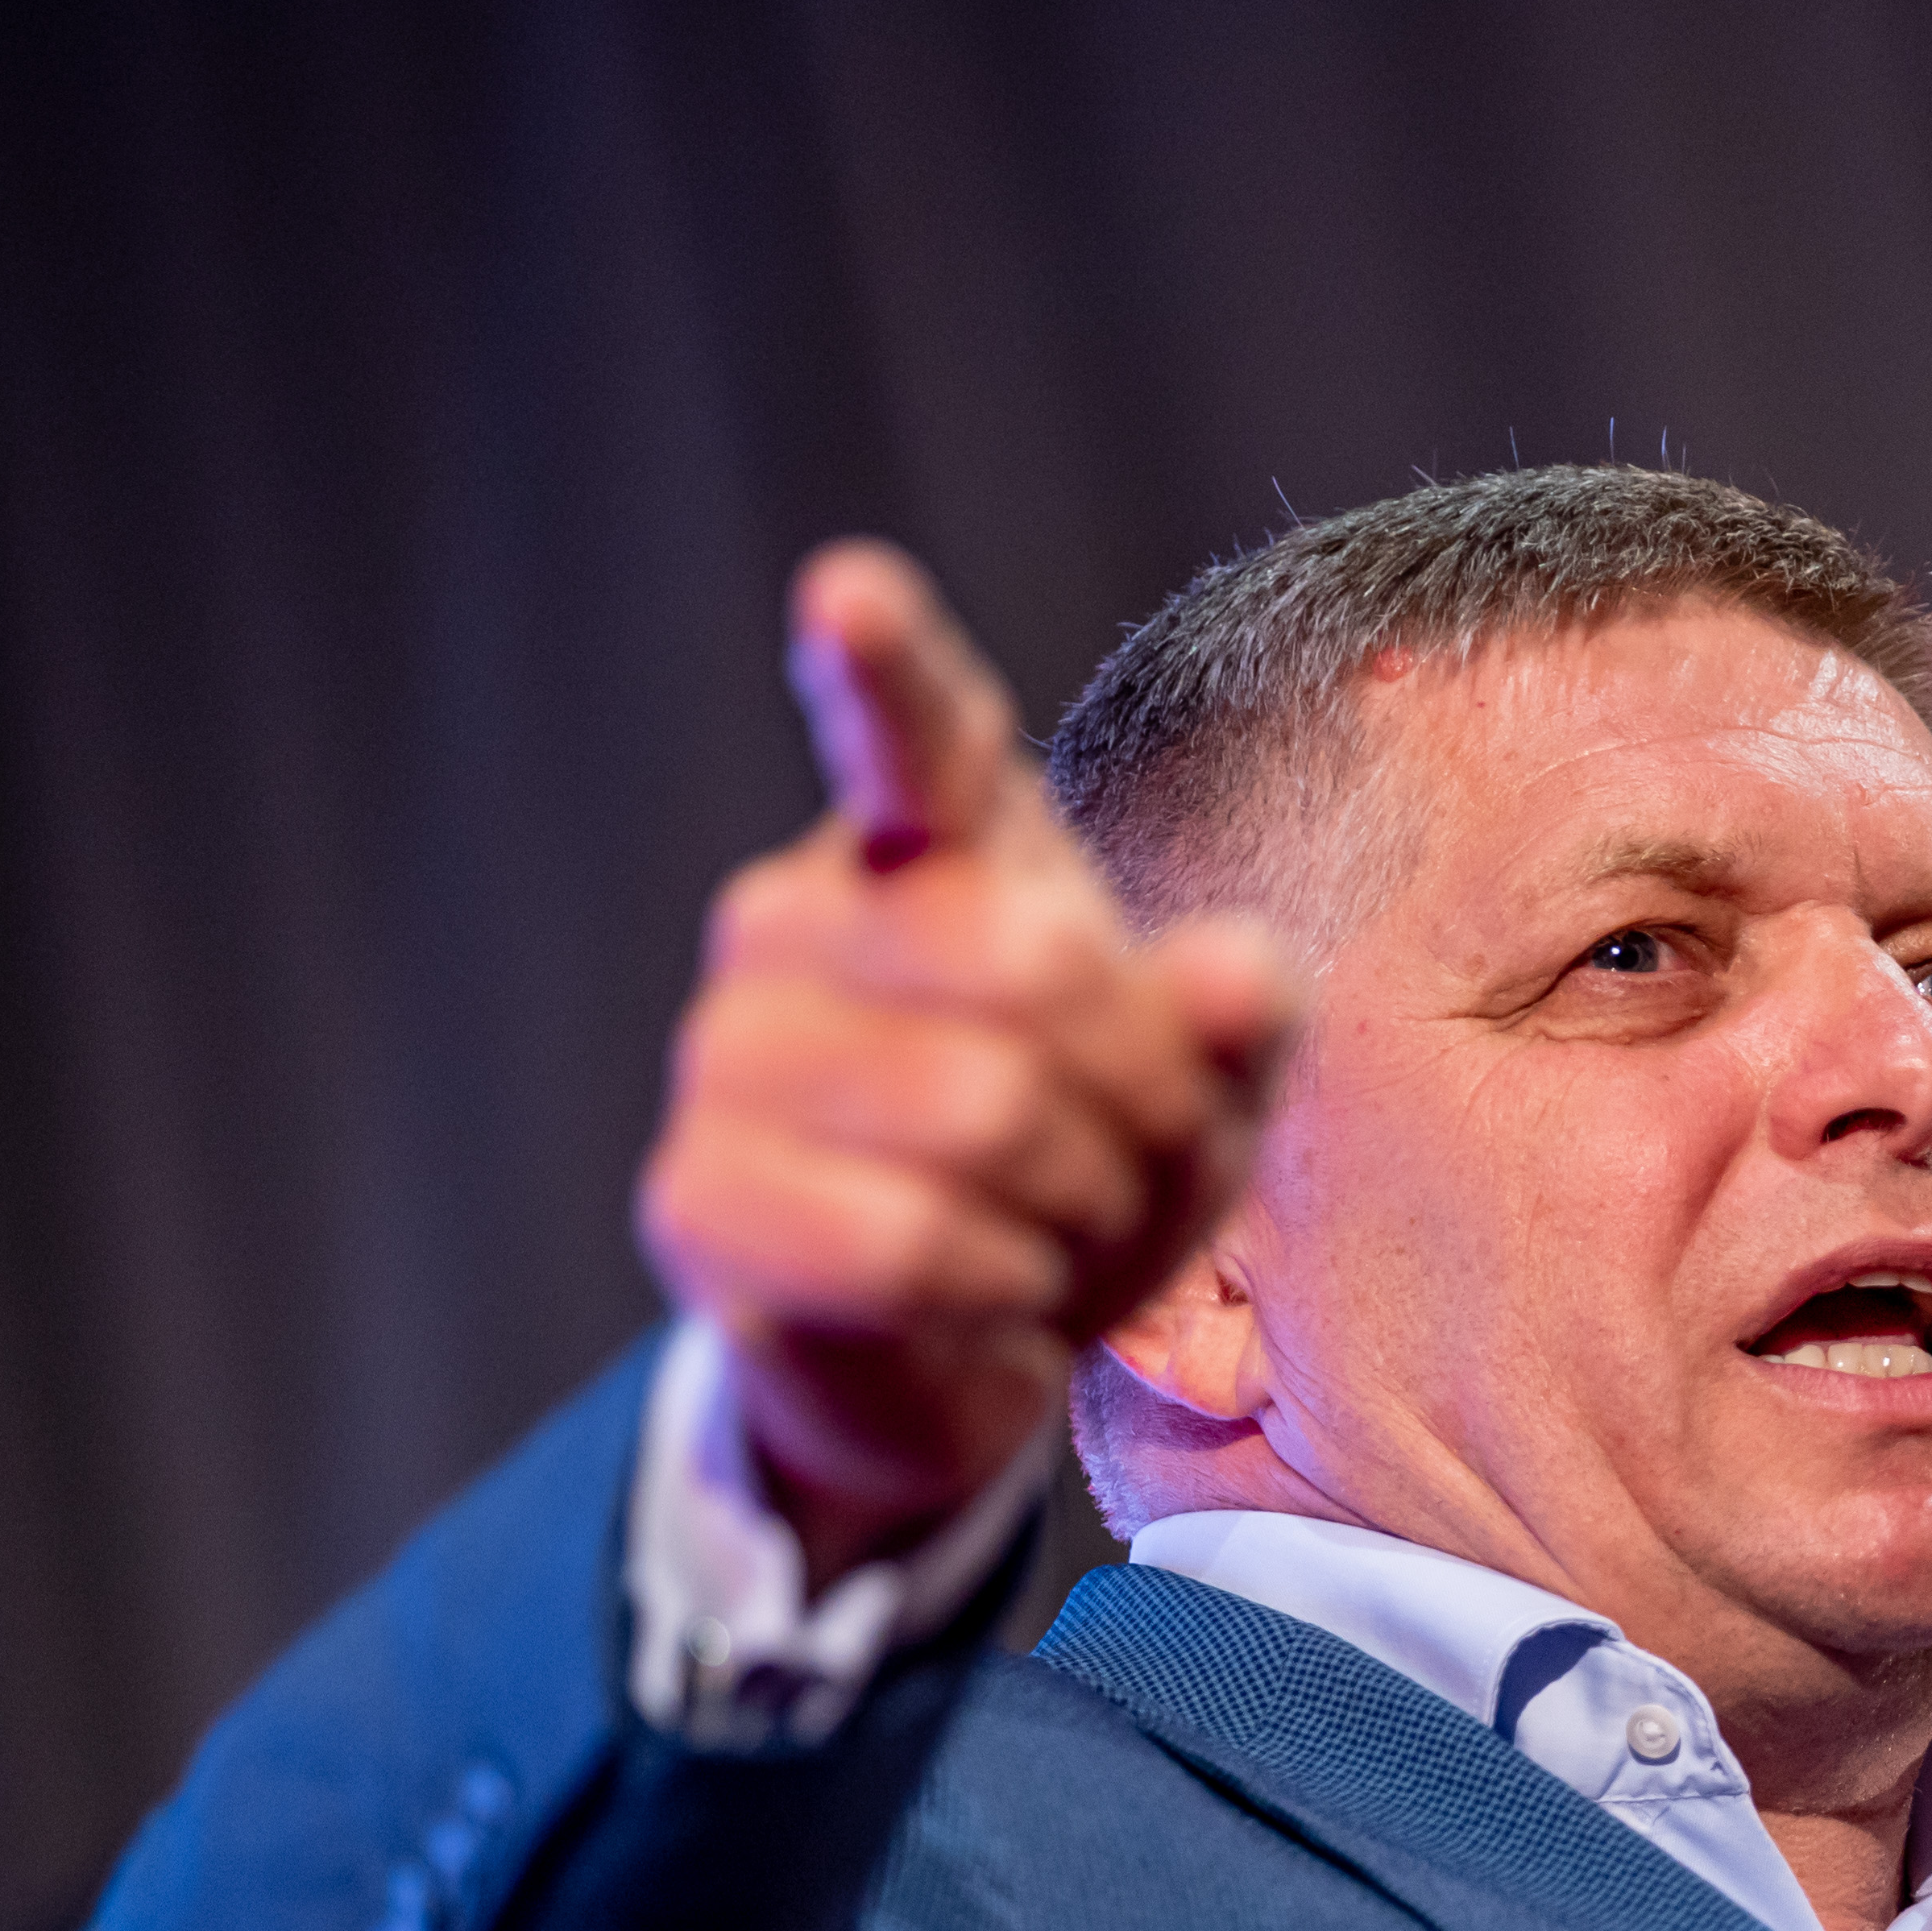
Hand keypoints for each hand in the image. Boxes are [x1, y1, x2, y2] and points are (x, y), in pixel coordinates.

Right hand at [638, 541, 1286, 1588]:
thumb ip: (1239, 1015)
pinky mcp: (692, 1197)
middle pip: (1038, 966)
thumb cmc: (1094, 1164)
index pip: (909, 732)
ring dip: (1075, 1206)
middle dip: (1141, 1094)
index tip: (848, 591)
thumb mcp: (1206, 1085)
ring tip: (1051, 1229)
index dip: (879, 662)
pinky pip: (904, 1243)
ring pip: (979, 1112)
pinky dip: (997, 1289)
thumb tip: (1238, 972)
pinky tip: (987, 1292)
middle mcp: (794, 915)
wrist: (980, 1339)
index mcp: (928, 848)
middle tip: (1125, 1159)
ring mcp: (722, 1051)